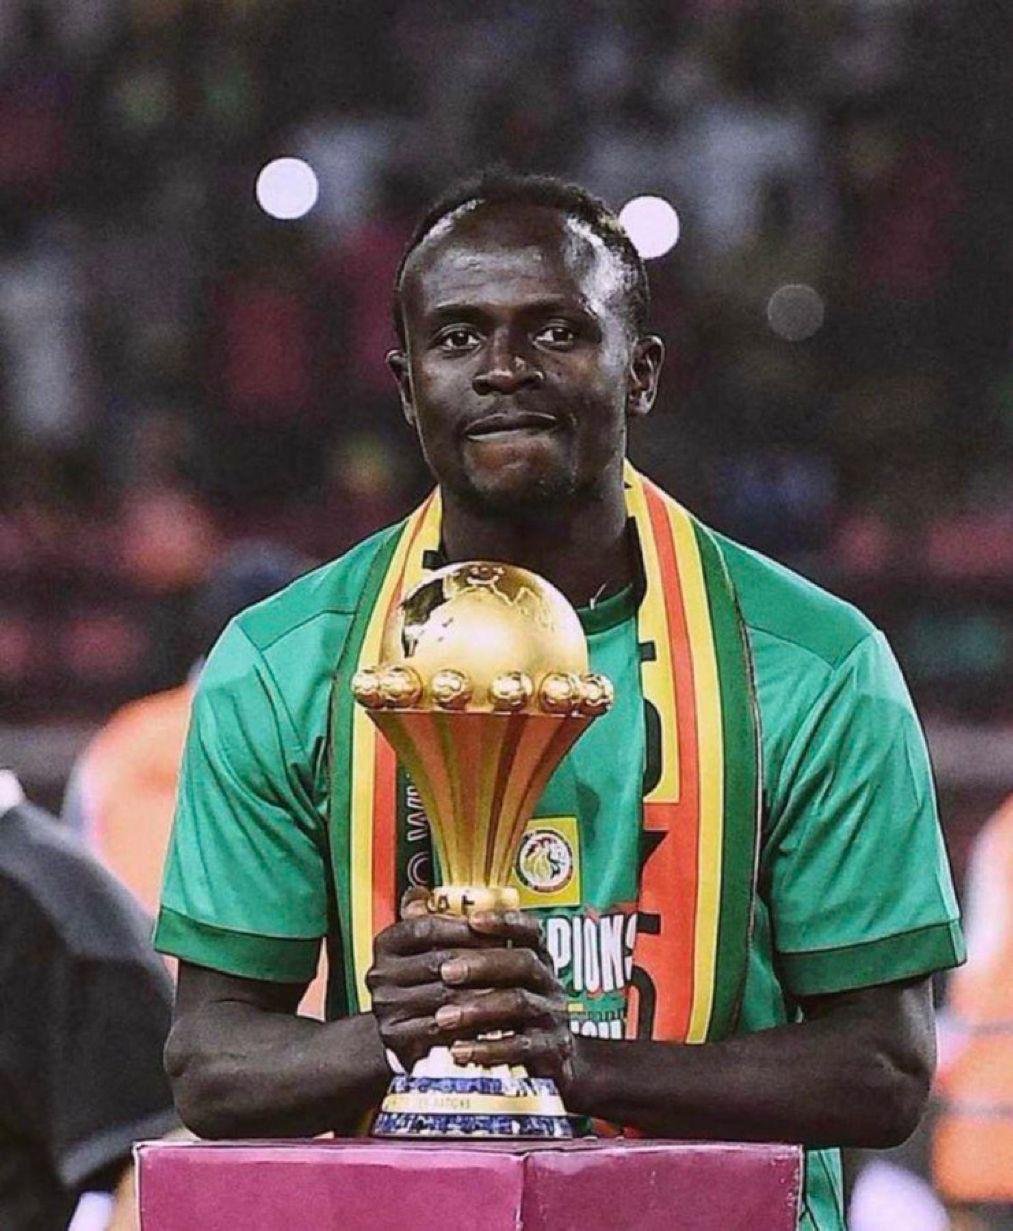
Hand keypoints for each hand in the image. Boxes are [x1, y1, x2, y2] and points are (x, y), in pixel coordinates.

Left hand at [367, 890, 573, 1083]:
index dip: (504, 921)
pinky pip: (521, 1048)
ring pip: (519, 1003)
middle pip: (523, 962)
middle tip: (445, 971)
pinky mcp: (550, 1051)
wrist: (544, 1062)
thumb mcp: (486, 977)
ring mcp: (553, 1016)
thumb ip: (452, 941)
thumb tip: (414, 903)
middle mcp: (548, 981)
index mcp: (535, 957)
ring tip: (442, 1018)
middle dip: (483, 964)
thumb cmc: (504, 1011)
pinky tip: (458, 1052)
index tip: (473, 919)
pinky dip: (489, 1049)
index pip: (529, 929)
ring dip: (479, 1008)